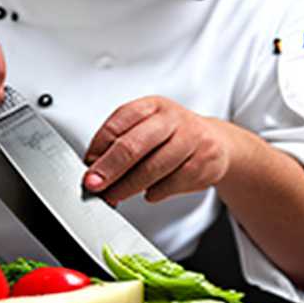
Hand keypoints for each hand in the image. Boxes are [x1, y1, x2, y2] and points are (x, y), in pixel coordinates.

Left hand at [83, 97, 232, 204]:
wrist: (216, 143)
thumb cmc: (170, 137)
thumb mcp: (144, 129)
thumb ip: (117, 144)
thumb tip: (92, 168)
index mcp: (151, 106)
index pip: (117, 124)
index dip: (98, 148)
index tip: (87, 167)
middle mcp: (172, 119)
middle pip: (134, 145)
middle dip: (109, 169)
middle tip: (94, 185)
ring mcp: (191, 140)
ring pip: (153, 168)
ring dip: (127, 187)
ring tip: (114, 196)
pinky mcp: (203, 163)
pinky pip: (171, 184)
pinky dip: (154, 192)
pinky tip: (148, 192)